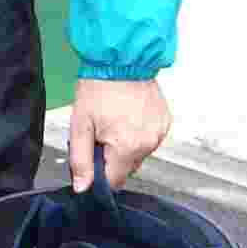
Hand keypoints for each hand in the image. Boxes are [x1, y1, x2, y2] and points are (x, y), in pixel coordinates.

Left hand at [68, 77, 170, 192]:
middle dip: (112, 158)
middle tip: (101, 133)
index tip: (92, 158)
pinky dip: (138, 134)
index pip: (114, 181)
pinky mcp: (166, 122)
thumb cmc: (98, 89)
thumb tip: (83, 188)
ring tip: (115, 122)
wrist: (121, 59)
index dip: (100, 174)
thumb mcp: (80, 126)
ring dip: (126, 146)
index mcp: (127, 147)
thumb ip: (81, 160)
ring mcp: (160, 132)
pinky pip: (150, 139)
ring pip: (139, 154)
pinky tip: (129, 117)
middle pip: (127, 168)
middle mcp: (149, 143)